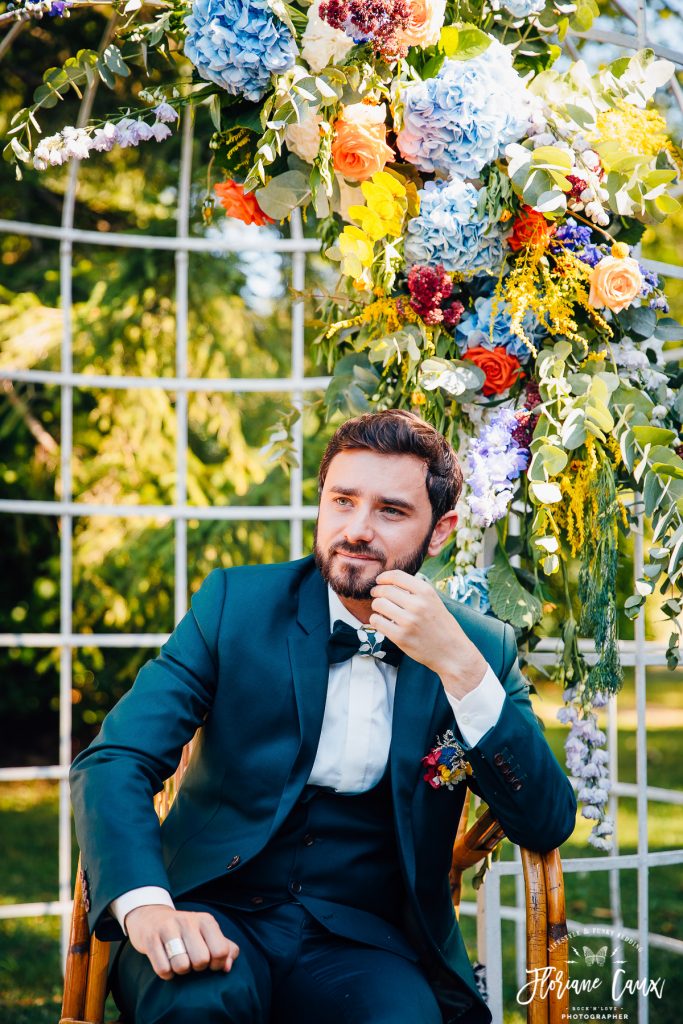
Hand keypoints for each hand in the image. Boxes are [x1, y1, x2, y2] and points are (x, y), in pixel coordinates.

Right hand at [125, 905, 239, 979]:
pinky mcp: (150, 939)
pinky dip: (166, 973)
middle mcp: (188, 921)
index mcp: (206, 920)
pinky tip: (166, 963)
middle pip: (201, 960)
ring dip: (180, 970)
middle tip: (191, 960)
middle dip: (197, 967)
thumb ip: (226, 949)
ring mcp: (168, 928)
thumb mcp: (208, 934)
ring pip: (181, 966)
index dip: (217, 964)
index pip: (221, 950)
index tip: (210, 962)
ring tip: (178, 960)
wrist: (151, 918)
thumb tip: (227, 968)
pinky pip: (163, 969)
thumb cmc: (186, 932)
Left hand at [369, 569, 487, 698]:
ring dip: (376, 606)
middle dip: (377, 592)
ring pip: (378, 604)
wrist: (453, 653)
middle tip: (376, 596)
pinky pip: (377, 621)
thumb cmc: (443, 627)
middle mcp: (417, 604)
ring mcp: (408, 621)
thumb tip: (391, 582)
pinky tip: (381, 622)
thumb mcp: (435, 602)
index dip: (384, 577)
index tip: (379, 581)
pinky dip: (375, 620)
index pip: (397, 576)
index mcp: (426, 592)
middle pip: (385, 590)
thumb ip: (416, 592)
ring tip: (381, 610)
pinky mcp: (401, 637)